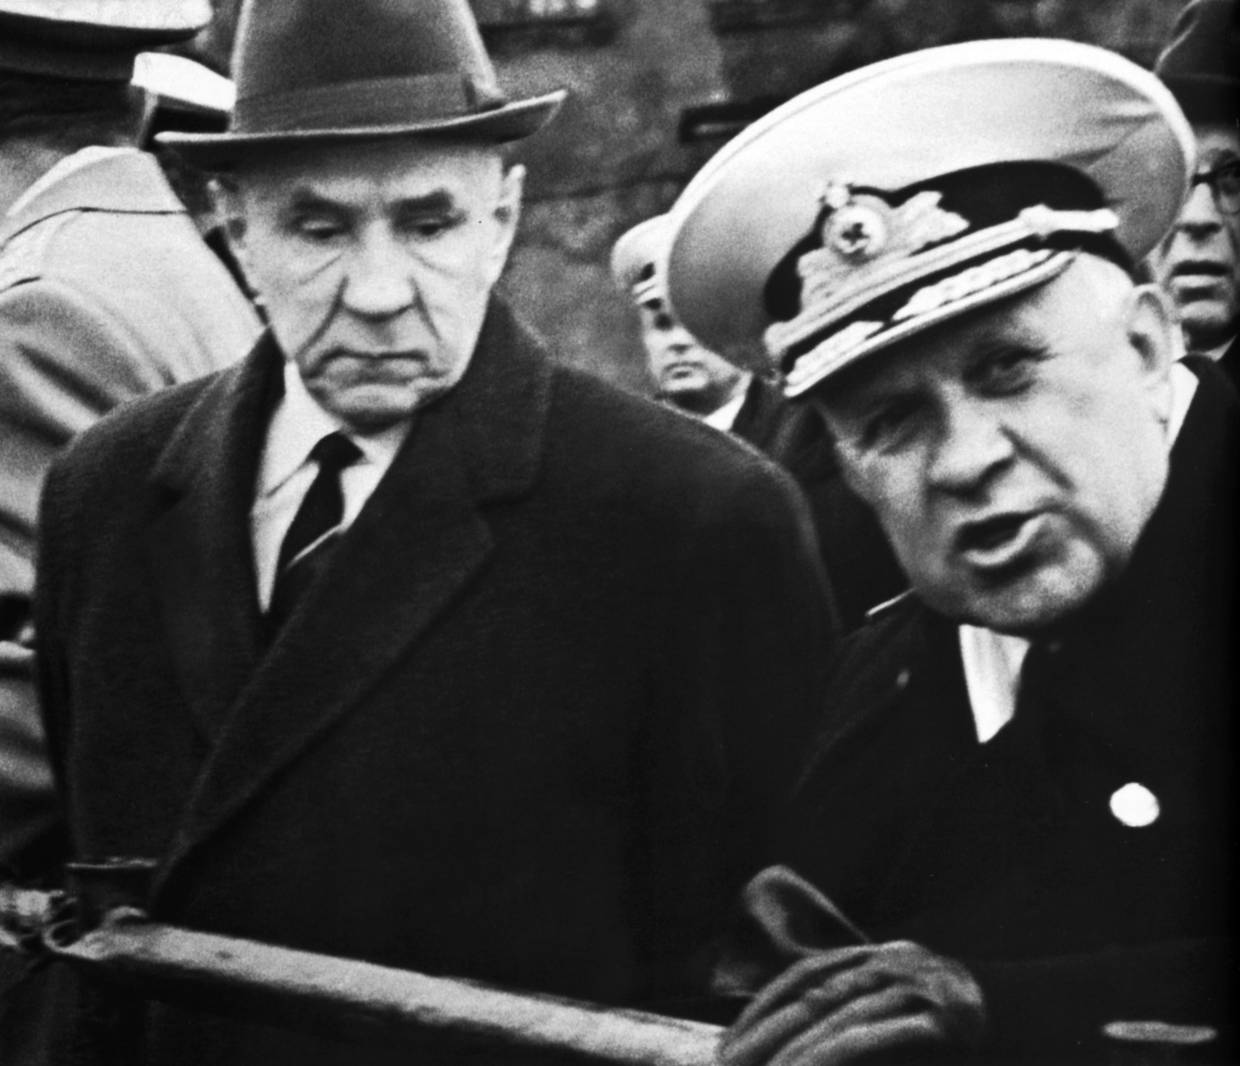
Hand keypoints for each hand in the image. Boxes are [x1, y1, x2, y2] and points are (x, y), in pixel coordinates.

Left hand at [720, 941, 986, 1065]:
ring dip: (792, 1050)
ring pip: (836, 1016)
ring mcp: (917, 986)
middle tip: (727, 1065)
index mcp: (879, 956)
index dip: (762, 1009)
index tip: (729, 1043)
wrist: (1050, 1015)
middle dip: (763, 1033)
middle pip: (811, 995)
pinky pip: (871, 1037)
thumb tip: (804, 1046)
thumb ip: (865, 1020)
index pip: (804, 976)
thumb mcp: (910, 1008)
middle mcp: (893, 962)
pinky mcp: (938, 1020)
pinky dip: (831, 1055)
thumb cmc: (970, 1027)